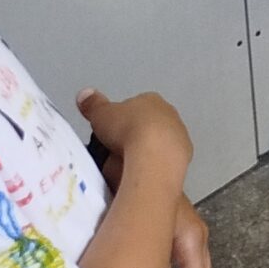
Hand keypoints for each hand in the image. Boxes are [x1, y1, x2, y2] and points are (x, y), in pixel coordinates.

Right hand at [77, 89, 192, 183]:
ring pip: (158, 143)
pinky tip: (141, 173)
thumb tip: (85, 94)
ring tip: (127, 165)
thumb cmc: (128, 130)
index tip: (110, 133)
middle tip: (117, 151)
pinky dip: (153, 166)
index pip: (134, 107)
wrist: (154, 154)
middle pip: (147, 125)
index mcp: (150, 100)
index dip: (120, 120)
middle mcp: (169, 114)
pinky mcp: (184, 156)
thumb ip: (93, 104)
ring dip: (145, 152)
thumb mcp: (101, 114)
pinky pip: (163, 160)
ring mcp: (179, 135)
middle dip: (133, 137)